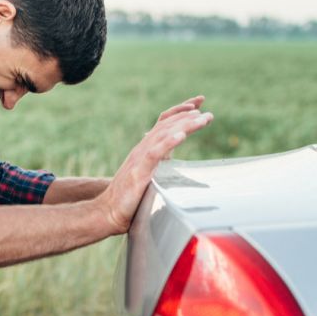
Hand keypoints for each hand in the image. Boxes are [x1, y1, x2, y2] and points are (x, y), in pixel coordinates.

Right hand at [97, 96, 210, 234]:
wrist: (108, 211)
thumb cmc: (129, 198)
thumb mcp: (148, 176)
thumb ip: (159, 165)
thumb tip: (172, 162)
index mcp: (146, 148)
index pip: (164, 122)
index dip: (181, 111)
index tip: (199, 104)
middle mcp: (143, 148)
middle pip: (167, 124)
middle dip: (189, 116)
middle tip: (208, 113)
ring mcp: (140, 158)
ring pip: (164, 134)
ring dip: (185, 125)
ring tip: (202, 119)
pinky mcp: (138, 171)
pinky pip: (155, 153)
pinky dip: (169, 142)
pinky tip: (181, 135)